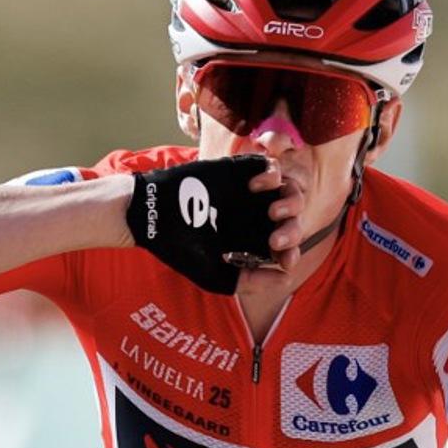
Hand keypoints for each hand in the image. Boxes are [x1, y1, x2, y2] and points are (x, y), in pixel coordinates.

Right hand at [125, 155, 278, 293]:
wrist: (154, 216)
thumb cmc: (180, 249)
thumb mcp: (216, 276)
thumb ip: (250, 282)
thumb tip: (285, 277)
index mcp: (250, 241)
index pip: (285, 247)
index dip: (291, 253)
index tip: (285, 260)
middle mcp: (254, 217)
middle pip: (292, 221)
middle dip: (292, 231)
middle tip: (276, 240)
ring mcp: (249, 194)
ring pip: (289, 192)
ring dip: (291, 202)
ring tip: (274, 212)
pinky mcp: (239, 171)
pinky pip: (270, 166)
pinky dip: (272, 175)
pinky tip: (256, 187)